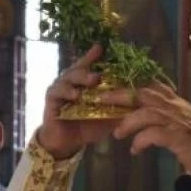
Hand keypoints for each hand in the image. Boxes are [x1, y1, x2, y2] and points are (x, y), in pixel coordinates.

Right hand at [36, 44, 119, 159]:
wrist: (68, 143)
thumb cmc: (88, 126)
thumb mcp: (108, 117)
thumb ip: (119, 108)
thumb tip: (140, 102)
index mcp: (85, 82)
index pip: (90, 65)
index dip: (94, 55)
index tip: (101, 46)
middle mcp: (71, 81)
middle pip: (80, 67)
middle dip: (90, 65)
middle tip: (103, 68)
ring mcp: (60, 88)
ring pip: (69, 77)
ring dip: (81, 77)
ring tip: (93, 80)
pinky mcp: (51, 100)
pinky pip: (57, 92)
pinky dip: (66, 92)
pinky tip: (76, 96)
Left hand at [101, 81, 190, 182]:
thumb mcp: (183, 125)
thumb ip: (166, 118)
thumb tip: (145, 117)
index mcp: (177, 103)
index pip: (152, 86)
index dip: (131, 84)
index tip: (112, 87)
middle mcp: (177, 107)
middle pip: (144, 93)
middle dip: (120, 94)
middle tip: (102, 99)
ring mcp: (179, 121)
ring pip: (146, 113)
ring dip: (128, 122)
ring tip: (117, 134)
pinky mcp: (180, 137)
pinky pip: (154, 134)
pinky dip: (141, 141)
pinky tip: (135, 150)